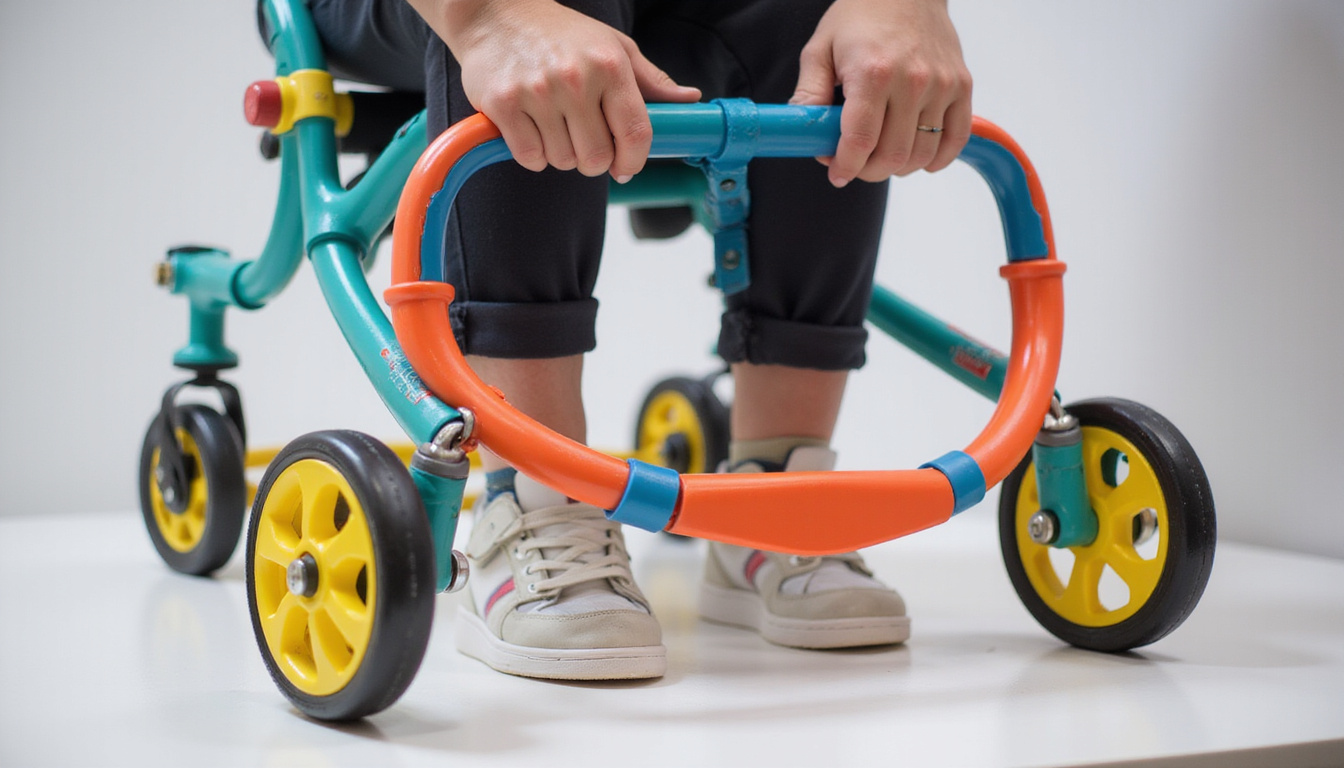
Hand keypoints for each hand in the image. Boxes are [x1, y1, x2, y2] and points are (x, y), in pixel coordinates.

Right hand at [413, 0, 700, 181]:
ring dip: (561, 154)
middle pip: (597, 158)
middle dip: (594, 160)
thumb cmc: (560, 33)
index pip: (636, 133)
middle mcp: (575, 78)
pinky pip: (529, 156)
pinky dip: (533, 153)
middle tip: (583, 141)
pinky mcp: (504, 104)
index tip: (626, 167)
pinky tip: (532, 129)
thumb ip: (651, 79)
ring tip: (554, 126)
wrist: (495, 13)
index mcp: (609, 65)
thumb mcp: (613, 46)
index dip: (634, 161)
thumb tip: (689, 99)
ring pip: (562, 160)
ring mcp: (538, 91)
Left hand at [790, 0, 972, 185]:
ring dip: (898, 168)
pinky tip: (917, 158)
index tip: (836, 172)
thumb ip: (809, 94)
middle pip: (892, 155)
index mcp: (873, 73)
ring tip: (881, 156)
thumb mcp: (820, 48)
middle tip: (856, 164)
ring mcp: (942, 85)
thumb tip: (805, 134)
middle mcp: (912, 81)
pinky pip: (956, 139)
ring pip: (923, 154)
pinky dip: (937, 159)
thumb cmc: (860, 15)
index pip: (860, 141)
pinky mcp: (962, 85)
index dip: (845, 166)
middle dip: (868, 171)